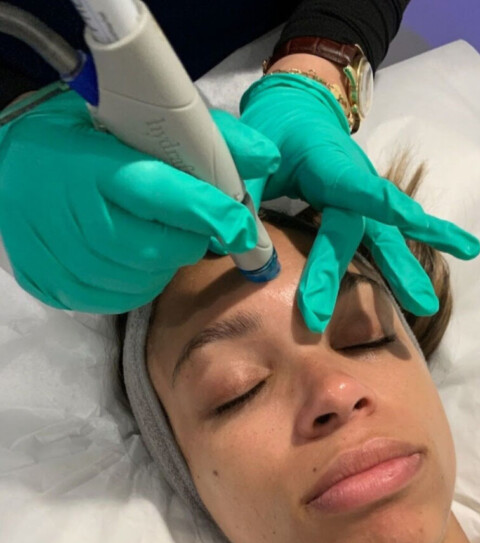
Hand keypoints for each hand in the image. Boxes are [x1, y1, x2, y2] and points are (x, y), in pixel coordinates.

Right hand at [0, 89, 279, 312]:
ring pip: (141, 278)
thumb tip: (268, 157)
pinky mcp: (49, 282)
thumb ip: (209, 137)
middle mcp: (70, 211)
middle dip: (190, 241)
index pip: (163, 194)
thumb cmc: (88, 138)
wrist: (12, 168)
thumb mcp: (143, 121)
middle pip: (156, 248)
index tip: (246, 230)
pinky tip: (133, 257)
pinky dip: (139, 282)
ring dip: (165, 263)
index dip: (212, 214)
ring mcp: (56, 253)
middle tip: (190, 226)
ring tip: (155, 234)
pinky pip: (116, 298)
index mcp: (96, 163)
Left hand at [239, 73, 479, 331]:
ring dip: (406, 271)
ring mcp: (366, 199)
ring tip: (426, 306)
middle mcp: (355, 183)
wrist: (304, 107)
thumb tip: (238, 240)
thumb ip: (244, 189)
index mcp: (327, 164)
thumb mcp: (252, 148)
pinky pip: (392, 236)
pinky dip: (422, 247)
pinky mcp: (367, 212)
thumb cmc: (277, 127)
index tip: (398, 218)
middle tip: (316, 318)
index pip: (353, 187)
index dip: (375, 203)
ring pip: (389, 237)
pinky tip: (460, 254)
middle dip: (338, 272)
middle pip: (357, 230)